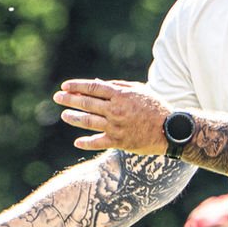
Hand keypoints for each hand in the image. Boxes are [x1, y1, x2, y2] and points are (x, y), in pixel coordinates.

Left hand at [53, 77, 167, 153]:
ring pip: (88, 122)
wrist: (170, 130)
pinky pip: (98, 142)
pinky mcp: (119, 142)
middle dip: (69, 100)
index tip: (65, 86)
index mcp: (120, 95)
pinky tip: (77, 141)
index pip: (93, 87)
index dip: (77, 86)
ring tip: (64, 115)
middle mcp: (116, 110)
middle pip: (87, 103)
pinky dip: (86, 142)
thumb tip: (97, 83)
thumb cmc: (155, 106)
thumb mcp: (138, 90)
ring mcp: (116, 127)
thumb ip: (118, 86)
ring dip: (74, 118)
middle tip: (57, 98)